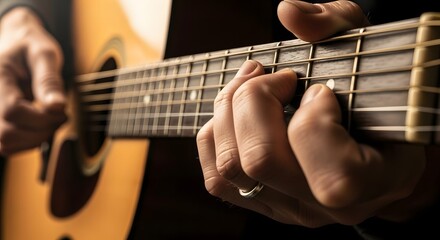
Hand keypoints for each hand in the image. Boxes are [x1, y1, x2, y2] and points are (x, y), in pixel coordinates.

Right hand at [0, 7, 65, 155]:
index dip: (42, 118)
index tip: (62, 110)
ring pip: (5, 145)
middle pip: (6, 134)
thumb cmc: (31, 46)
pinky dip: (27, 142)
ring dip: (35, 140)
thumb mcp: (44, 54)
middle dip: (40, 132)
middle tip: (61, 117)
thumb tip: (58, 107)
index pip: (13, 111)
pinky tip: (42, 127)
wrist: (16, 43)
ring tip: (52, 121)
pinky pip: (7, 145)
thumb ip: (49, 80)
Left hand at [196, 0, 439, 226]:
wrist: (372, 147)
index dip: (315, 120)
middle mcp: (326, 206)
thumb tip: (288, 12)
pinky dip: (215, 136)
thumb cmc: (375, 98)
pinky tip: (236, 113)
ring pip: (232, 168)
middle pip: (262, 161)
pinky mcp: (262, 204)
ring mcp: (290, 209)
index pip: (334, 175)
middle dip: (255, 100)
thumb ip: (336, 25)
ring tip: (250, 84)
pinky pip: (217, 179)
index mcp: (376, 181)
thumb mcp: (370, 54)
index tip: (319, 90)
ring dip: (228, 112)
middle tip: (274, 77)